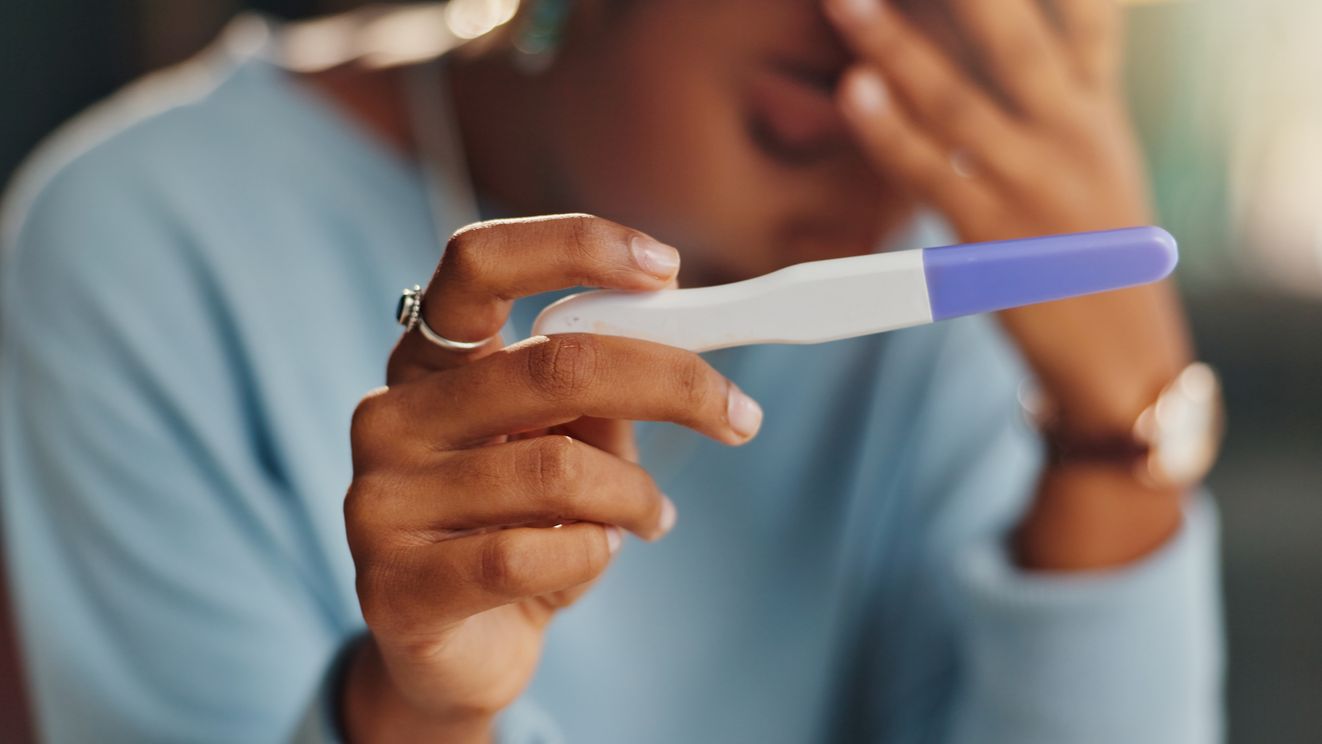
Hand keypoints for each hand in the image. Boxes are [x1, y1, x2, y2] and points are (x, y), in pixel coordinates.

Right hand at [341, 215, 763, 741]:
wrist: (457, 650)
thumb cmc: (519, 526)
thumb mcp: (565, 442)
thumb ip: (598, 391)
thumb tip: (678, 346)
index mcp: (428, 361)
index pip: (478, 262)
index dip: (575, 247)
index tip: (668, 268)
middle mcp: (391, 415)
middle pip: (553, 363)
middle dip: (671, 384)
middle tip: (738, 414)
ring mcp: (380, 499)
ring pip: (558, 469)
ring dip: (636, 496)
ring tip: (653, 517)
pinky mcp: (394, 586)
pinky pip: (528, 554)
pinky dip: (592, 555)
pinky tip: (595, 557)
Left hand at [824, 0, 1194, 567]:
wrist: (1122, 355)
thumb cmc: (1094, 250)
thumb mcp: (1098, 158)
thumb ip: (1064, 94)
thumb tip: (997, 42)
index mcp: (1097, 110)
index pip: (1085, 16)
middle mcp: (1071, 136)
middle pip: (1015, 39)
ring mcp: (1033, 186)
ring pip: (958, 101)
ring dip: (897, 45)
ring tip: (848, 0)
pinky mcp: (992, 238)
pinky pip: (932, 174)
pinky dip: (890, 132)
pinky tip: (854, 93)